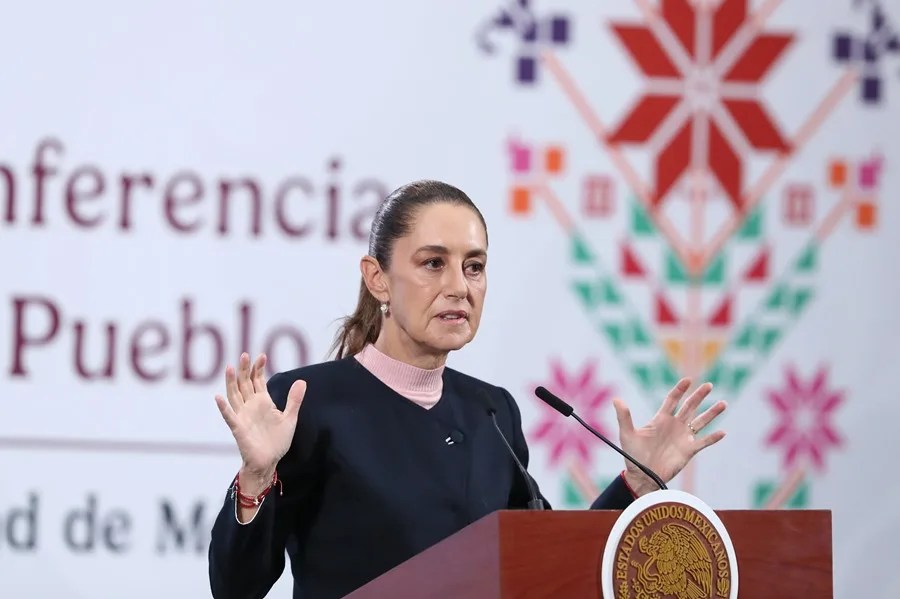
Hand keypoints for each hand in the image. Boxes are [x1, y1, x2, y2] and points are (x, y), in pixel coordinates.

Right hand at [214, 352, 305, 487]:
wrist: (269, 461)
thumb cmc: (277, 441)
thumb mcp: (290, 418)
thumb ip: (294, 400)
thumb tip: (302, 381)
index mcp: (263, 402)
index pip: (258, 381)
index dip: (258, 368)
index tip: (261, 355)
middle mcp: (250, 406)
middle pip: (245, 384)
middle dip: (245, 370)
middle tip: (245, 355)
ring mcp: (243, 416)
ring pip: (234, 395)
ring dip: (232, 382)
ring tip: (230, 368)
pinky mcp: (239, 428)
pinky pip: (230, 417)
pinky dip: (224, 408)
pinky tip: (218, 397)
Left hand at [613, 378, 726, 495]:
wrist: (642, 476)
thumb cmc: (633, 455)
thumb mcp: (627, 434)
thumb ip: (624, 417)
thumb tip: (616, 400)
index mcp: (660, 419)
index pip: (672, 399)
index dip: (680, 389)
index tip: (688, 380)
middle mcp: (674, 425)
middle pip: (689, 406)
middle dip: (699, 396)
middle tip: (709, 385)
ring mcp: (683, 437)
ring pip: (700, 422)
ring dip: (712, 413)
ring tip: (723, 403)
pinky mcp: (689, 451)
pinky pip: (704, 442)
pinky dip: (713, 438)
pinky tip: (722, 432)